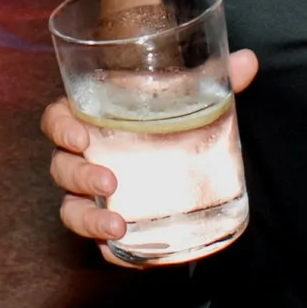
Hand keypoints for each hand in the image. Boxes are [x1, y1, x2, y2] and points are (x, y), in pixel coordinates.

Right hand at [44, 48, 257, 257]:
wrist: (183, 159)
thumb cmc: (171, 118)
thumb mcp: (192, 98)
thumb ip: (217, 79)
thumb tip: (249, 61)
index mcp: (92, 118)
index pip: (57, 120)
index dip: (60, 127)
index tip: (80, 135)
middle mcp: (84, 155)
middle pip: (62, 166)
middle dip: (80, 176)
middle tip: (110, 182)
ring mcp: (91, 192)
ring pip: (71, 207)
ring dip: (87, 218)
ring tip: (117, 223)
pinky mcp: (107, 219)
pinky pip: (93, 236)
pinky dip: (104, 243)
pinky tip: (121, 245)